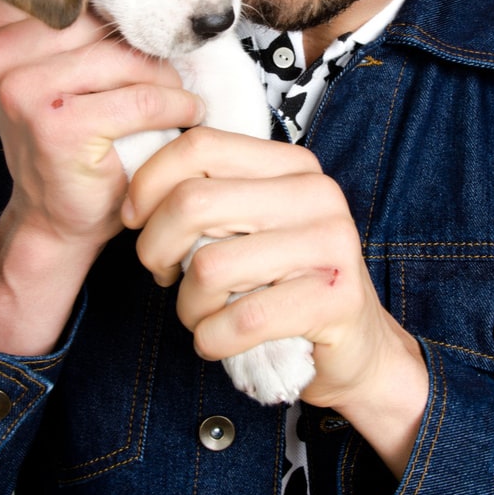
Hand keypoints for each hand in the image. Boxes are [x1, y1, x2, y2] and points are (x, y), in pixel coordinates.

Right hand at [0, 0, 205, 354]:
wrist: (58, 214)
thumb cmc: (67, 137)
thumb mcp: (58, 67)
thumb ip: (77, 19)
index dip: (117, 9)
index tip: (142, 33)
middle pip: (102, 22)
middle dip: (145, 46)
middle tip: (170, 69)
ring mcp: (23, 90)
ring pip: (126, 59)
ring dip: (166, 78)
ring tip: (178, 95)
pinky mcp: (59, 125)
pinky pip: (142, 98)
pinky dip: (176, 106)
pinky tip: (186, 114)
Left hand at [123, 127, 428, 475]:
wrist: (357, 348)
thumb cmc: (286, 285)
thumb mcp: (252, 227)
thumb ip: (211, 197)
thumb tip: (137, 195)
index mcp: (292, 165)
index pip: (200, 146)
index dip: (148, 183)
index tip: (136, 220)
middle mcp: (317, 193)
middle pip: (193, 202)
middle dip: (156, 248)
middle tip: (165, 275)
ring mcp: (331, 245)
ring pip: (210, 266)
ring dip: (188, 305)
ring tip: (202, 314)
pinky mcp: (336, 299)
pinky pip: (242, 319)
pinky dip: (212, 339)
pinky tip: (219, 340)